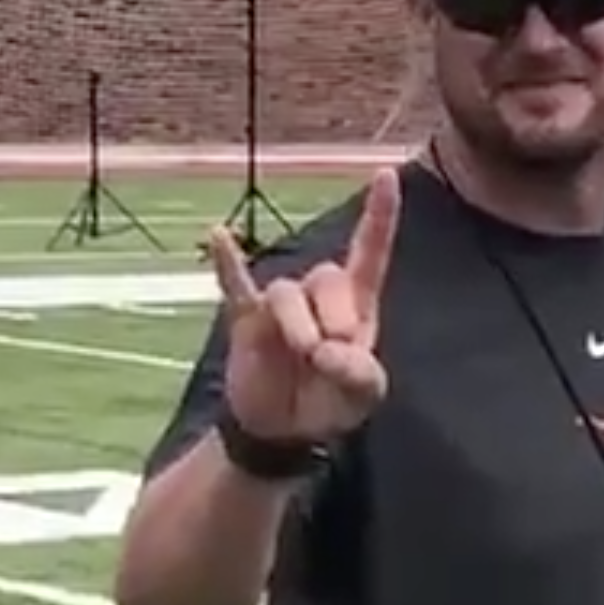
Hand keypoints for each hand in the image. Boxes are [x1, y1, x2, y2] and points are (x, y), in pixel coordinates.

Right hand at [207, 169, 398, 444]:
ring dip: (298, 325)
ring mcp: (281, 303)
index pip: (370, 251)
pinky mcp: (248, 317)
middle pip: (327, 276)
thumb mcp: (363, 395)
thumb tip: (325, 351)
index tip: (387, 174)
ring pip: (288, 292)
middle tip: (330, 356)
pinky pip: (235, 283)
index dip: (379, 215)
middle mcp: (318, 294)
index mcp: (356, 304)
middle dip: (334, 315)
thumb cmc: (333, 402)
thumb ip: (358, 374)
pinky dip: (227, 261)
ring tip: (305, 355)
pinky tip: (217, 235)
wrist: (286, 430)